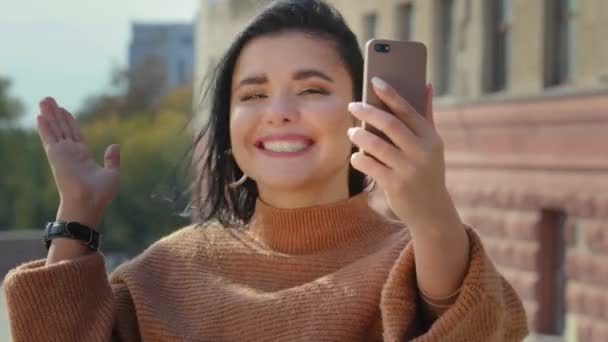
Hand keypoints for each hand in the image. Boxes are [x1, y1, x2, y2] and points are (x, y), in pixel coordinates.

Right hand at [37, 97, 119, 229]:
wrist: (89, 202)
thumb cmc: (100, 194)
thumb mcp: (112, 174)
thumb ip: (112, 159)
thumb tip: (114, 145)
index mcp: (83, 156)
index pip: (74, 134)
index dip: (69, 121)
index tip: (63, 110)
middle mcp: (71, 153)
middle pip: (62, 128)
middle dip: (56, 113)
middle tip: (48, 99)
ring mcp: (63, 153)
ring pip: (55, 129)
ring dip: (49, 115)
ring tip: (44, 100)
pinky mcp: (56, 156)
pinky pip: (49, 138)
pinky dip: (44, 127)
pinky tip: (39, 116)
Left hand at [347, 78, 456, 228]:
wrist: (432, 210)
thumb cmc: (427, 171)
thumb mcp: (432, 145)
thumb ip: (427, 116)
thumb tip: (427, 84)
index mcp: (431, 138)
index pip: (408, 110)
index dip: (391, 94)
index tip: (374, 81)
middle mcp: (422, 152)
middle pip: (390, 124)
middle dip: (368, 112)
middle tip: (353, 106)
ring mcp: (409, 169)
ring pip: (377, 145)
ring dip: (360, 136)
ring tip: (351, 132)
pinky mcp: (395, 185)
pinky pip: (370, 166)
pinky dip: (360, 159)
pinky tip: (356, 158)